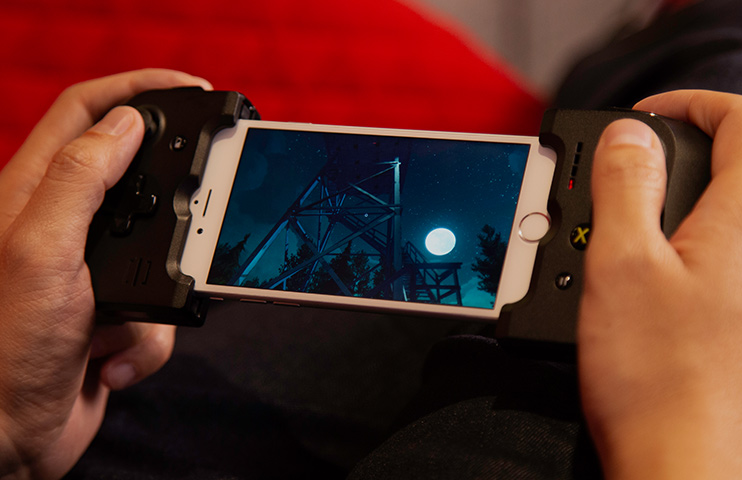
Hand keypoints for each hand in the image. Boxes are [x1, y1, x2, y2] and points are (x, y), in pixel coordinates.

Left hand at [0, 69, 210, 478]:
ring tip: (123, 322)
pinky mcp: (115, 310)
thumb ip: (82, 179)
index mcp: (34, 194)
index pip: (86, 112)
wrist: (10, 438)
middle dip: (173, 197)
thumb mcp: (42, 250)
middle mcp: (64, 224)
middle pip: (137, 177)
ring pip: (163, 251)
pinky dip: (148, 340)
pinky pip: (162, 307)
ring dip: (162, 290)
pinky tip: (109, 359)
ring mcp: (92, 270)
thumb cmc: (7, 347)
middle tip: (203, 204)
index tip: (190, 88)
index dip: (137, 88)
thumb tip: (127, 123)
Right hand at [579, 91, 741, 477]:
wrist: (686, 463)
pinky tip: (637, 268)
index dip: (696, 101)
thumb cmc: (658, 376)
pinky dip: (679, 236)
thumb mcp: (621, 264)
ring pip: (727, 208)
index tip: (645, 114)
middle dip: (684, 144)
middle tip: (627, 162)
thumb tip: (630, 134)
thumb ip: (626, 186)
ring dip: (677, 192)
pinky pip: (718, 250)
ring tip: (620, 215)